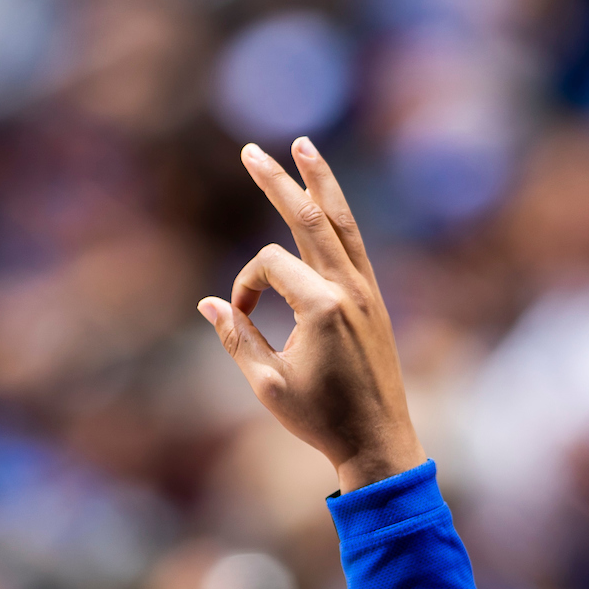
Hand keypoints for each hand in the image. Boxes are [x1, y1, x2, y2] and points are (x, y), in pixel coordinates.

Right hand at [198, 138, 425, 493]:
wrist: (378, 442)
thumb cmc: (321, 419)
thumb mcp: (267, 384)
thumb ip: (237, 338)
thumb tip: (209, 303)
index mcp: (322, 307)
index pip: (269, 266)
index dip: (244, 285)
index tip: (239, 315)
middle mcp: (349, 289)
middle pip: (310, 218)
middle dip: (278, 182)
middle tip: (252, 151)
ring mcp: (367, 291)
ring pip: (342, 222)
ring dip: (320, 182)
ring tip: (304, 146)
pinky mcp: (374, 301)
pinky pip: (355, 245)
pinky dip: (338, 217)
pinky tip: (325, 201)